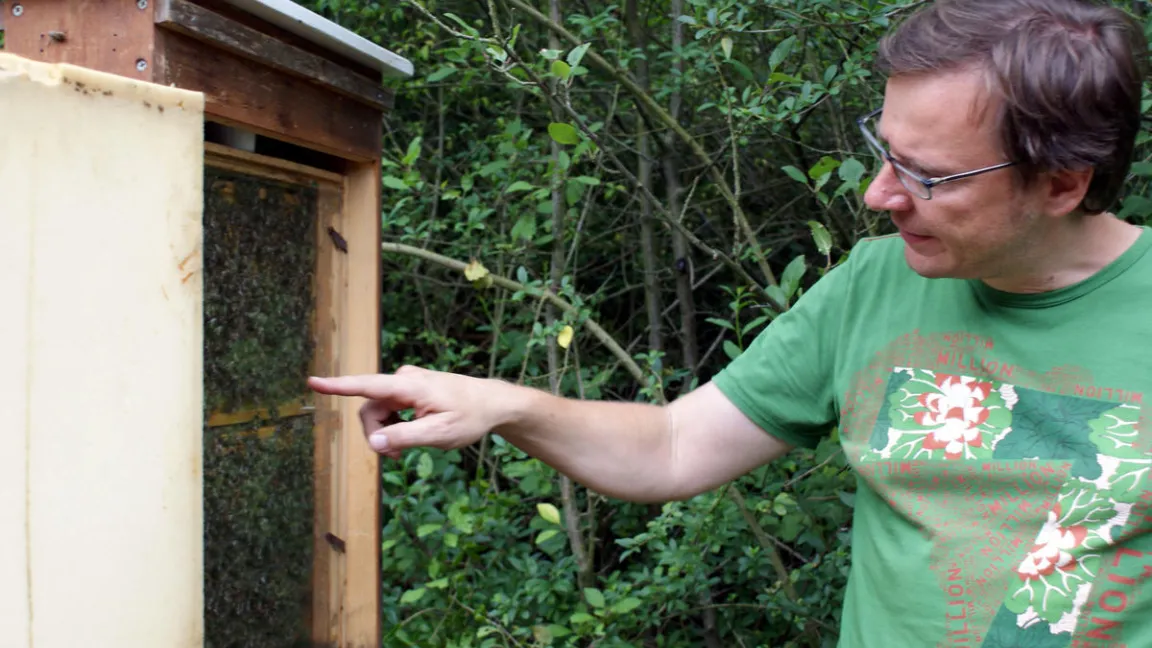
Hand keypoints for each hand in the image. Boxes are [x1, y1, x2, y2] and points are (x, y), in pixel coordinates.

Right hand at [307, 366, 511, 459]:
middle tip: (397, 458)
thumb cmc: (470, 416)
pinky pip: (390, 408)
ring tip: (407, 450)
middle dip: (377, 435)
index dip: (338, 386)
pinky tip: (412, 435)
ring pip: (379, 411)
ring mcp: (407, 382)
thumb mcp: (439, 434)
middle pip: (371, 410)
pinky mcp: (411, 389)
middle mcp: (404, 379)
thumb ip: (404, 438)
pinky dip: (395, 425)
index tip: (313, 382)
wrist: (493, 403)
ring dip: (387, 432)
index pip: (366, 386)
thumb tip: (374, 443)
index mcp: (409, 386)